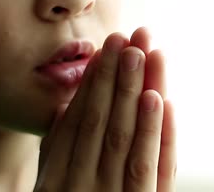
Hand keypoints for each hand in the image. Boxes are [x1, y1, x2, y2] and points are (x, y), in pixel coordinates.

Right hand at [34, 27, 176, 191]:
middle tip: (125, 37)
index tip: (104, 51)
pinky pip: (153, 170)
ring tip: (143, 53)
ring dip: (134, 91)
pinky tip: (161, 101)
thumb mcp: (52, 189)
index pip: (76, 121)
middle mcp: (80, 185)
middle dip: (113, 76)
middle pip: (100, 121)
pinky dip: (157, 133)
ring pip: (125, 137)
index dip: (91, 83)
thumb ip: (56, 153)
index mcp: (56, 178)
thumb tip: (59, 110)